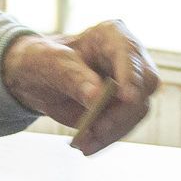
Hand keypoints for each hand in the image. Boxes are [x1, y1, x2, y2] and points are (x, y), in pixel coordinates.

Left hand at [2, 20, 159, 155]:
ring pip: (137, 111)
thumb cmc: (43, 60)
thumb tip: (97, 97)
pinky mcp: (123, 107)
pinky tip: (86, 145)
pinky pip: (124, 126)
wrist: (36, 79)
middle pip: (144, 85)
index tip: (127, 98)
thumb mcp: (50, 64)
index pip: (130, 54)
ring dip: (112, 131)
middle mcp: (128, 58)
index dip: (131, 75)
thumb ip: (74, 78)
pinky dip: (106, 138)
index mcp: (112, 36)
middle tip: (98, 129)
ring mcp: (129, 84)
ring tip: (83, 143)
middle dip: (123, 111)